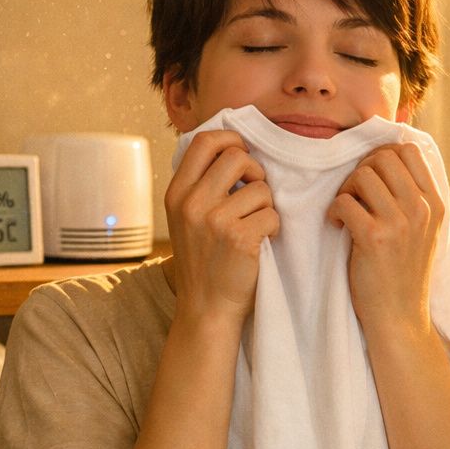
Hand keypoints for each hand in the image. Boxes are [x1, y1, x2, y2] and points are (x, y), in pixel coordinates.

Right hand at [165, 130, 277, 324]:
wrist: (205, 308)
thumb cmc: (203, 262)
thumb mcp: (185, 218)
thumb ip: (200, 186)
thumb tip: (233, 150)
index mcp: (177, 193)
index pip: (204, 141)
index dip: (231, 139)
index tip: (243, 154)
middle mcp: (192, 203)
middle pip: (237, 156)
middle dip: (255, 172)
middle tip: (255, 193)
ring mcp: (215, 220)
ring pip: (261, 188)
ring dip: (266, 206)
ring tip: (254, 226)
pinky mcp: (239, 238)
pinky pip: (272, 215)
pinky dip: (273, 228)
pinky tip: (260, 244)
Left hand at [328, 142, 443, 334]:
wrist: (400, 317)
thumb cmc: (404, 273)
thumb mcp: (424, 232)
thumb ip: (414, 199)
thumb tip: (390, 161)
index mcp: (435, 204)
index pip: (410, 151)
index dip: (383, 155)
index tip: (372, 178)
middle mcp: (421, 209)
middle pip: (383, 157)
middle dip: (361, 169)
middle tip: (354, 194)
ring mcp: (399, 223)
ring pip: (362, 175)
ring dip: (345, 189)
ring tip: (346, 210)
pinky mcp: (374, 239)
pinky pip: (345, 201)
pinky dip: (334, 210)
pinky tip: (337, 225)